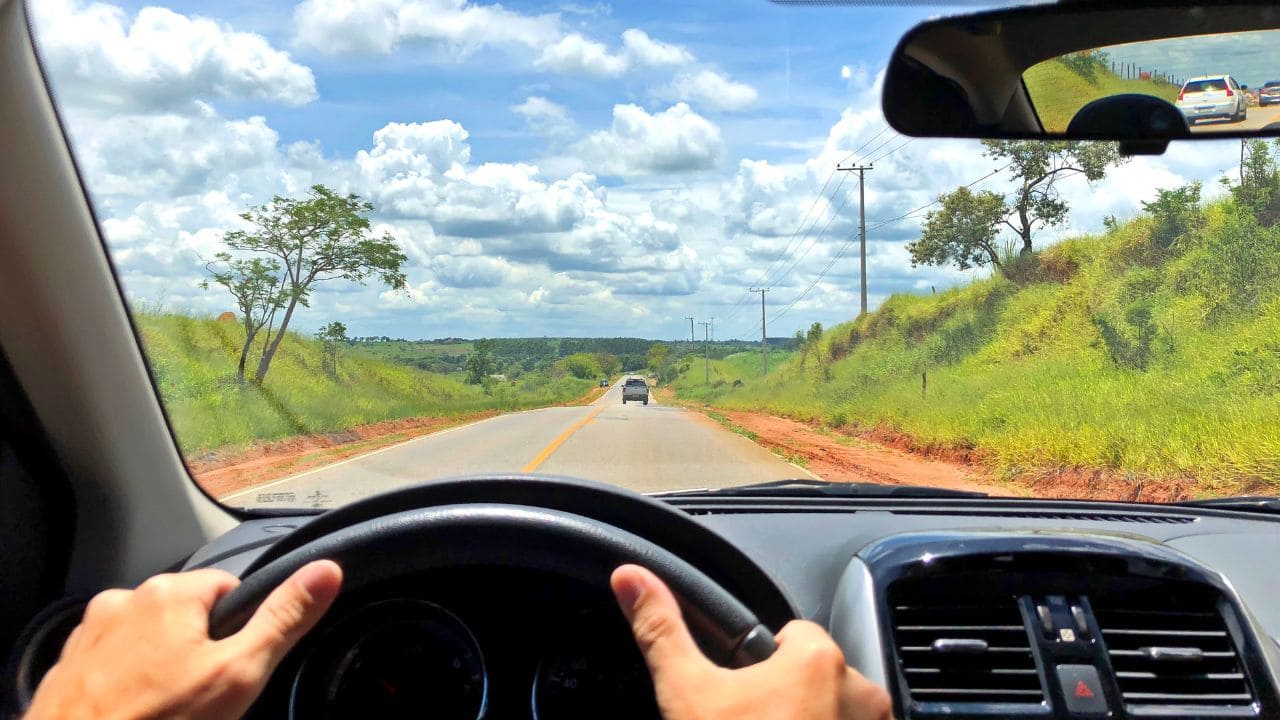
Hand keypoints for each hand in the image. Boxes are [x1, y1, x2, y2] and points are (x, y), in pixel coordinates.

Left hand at [25, 560, 342, 719]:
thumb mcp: (239, 674)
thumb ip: (283, 619)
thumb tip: (326, 570)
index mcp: (168, 592)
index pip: (228, 590)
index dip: (238, 632)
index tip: (231, 668)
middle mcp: (122, 601)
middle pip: (186, 616)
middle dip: (198, 651)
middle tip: (198, 698)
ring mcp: (88, 635)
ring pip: (147, 642)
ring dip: (159, 668)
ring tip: (164, 710)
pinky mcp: (66, 668)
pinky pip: (112, 666)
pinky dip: (125, 686)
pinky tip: (134, 714)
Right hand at [611, 564, 893, 719]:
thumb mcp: (686, 694)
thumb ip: (661, 630)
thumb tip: (630, 576)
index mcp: (818, 660)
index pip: (793, 635)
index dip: (763, 664)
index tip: (744, 696)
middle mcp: (864, 694)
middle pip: (819, 679)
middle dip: (791, 701)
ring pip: (840, 716)